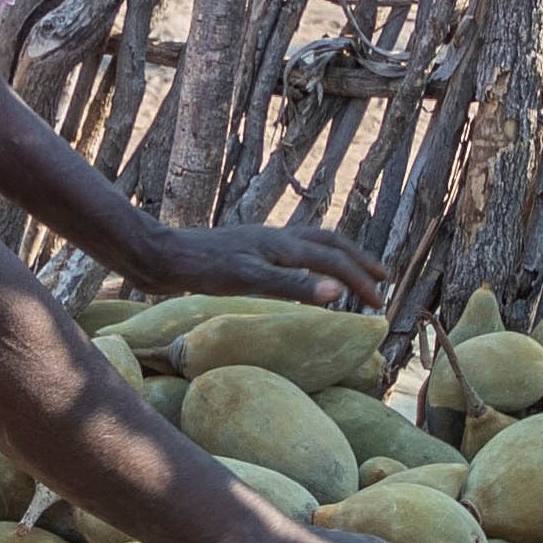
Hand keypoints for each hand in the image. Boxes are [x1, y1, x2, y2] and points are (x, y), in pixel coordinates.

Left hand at [136, 219, 394, 309]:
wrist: (160, 257)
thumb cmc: (202, 269)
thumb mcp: (250, 280)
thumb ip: (293, 286)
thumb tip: (336, 291)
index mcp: (284, 244)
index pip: (334, 260)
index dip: (360, 280)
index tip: (379, 303)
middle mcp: (276, 239)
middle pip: (329, 243)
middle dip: (357, 260)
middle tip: (381, 279)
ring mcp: (260, 245)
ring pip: (310, 244)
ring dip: (336, 258)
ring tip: (348, 274)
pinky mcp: (245, 254)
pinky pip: (290, 255)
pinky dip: (308, 265)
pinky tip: (298, 280)